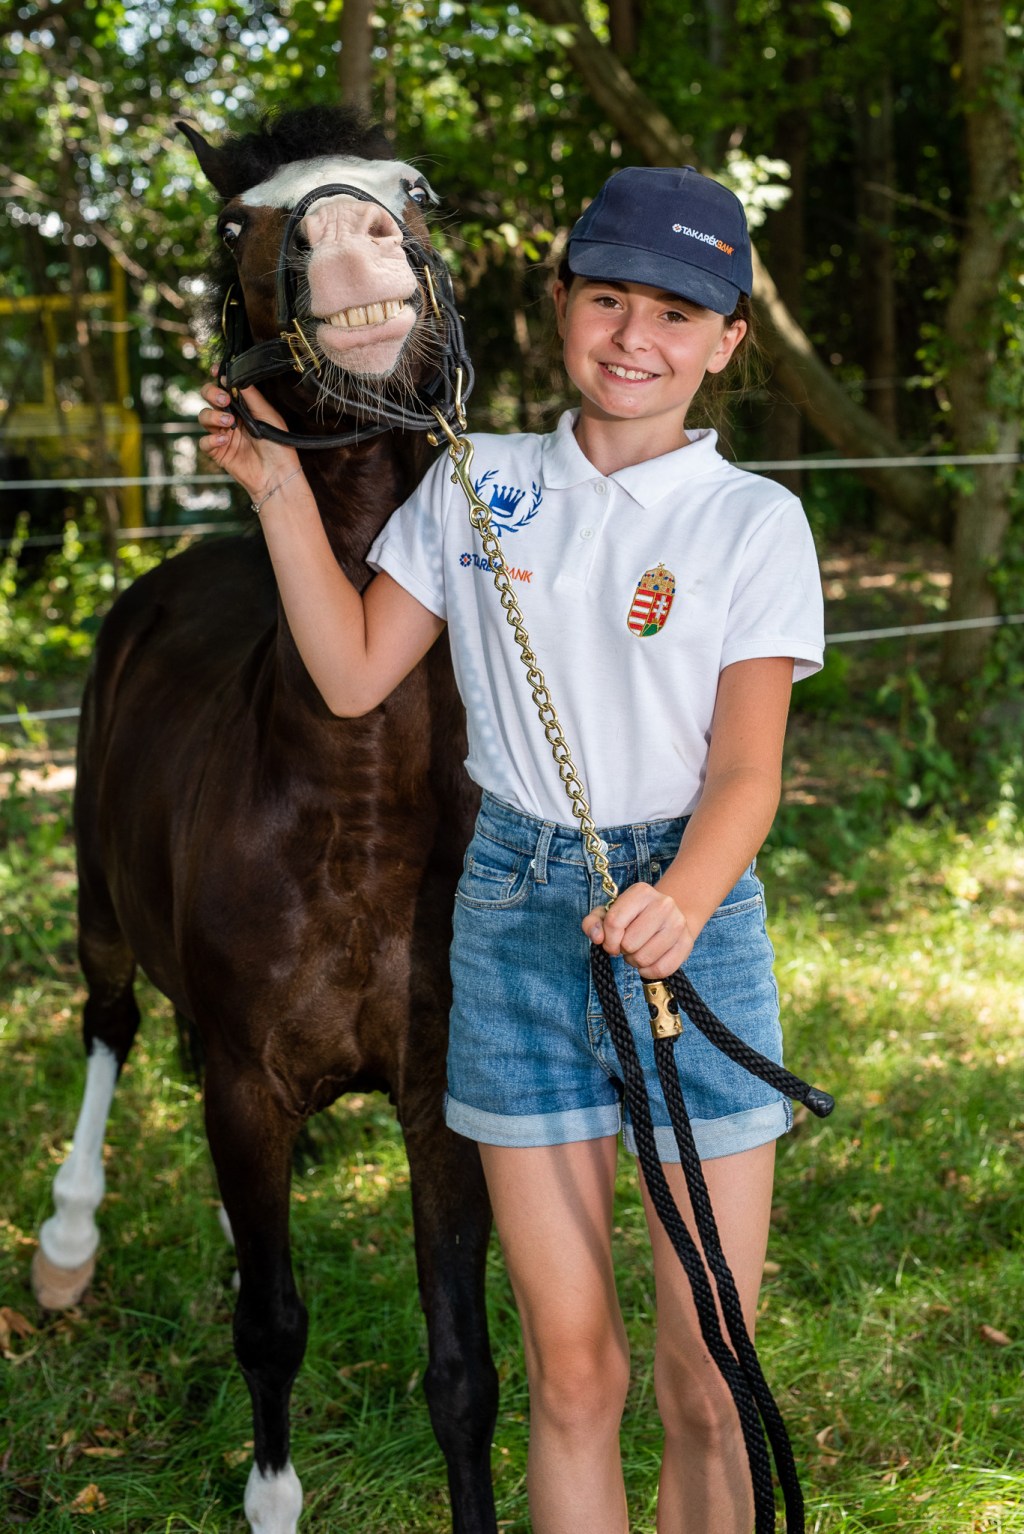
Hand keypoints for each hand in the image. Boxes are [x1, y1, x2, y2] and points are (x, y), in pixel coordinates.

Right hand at [197, 380, 300, 502]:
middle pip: (209, 398)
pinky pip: (204, 442)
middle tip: (224, 400)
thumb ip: (252, 397)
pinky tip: (223, 440)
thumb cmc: (279, 446)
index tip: (215, 370)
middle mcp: (231, 418)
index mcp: (244, 408)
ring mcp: (223, 434)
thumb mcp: (268, 416)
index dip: (218, 378)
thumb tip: (236, 377)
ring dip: (213, 416)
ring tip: (229, 423)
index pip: (225, 388)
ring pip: (204, 416)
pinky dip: (210, 439)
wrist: (278, 475)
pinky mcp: (219, 452)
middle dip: (211, 394)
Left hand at [582, 882, 693, 980]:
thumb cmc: (634, 917)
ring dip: (635, 961)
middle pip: (629, 943)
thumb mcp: (609, 913)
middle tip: (628, 945)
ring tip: (638, 951)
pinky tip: (648, 963)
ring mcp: (677, 923)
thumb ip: (593, 923)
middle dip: (623, 950)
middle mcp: (663, 903)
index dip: (608, 940)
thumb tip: (597, 937)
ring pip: (644, 958)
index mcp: (641, 892)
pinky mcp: (687, 943)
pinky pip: (661, 969)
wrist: (670, 916)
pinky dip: (649, 972)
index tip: (610, 943)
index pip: (614, 922)